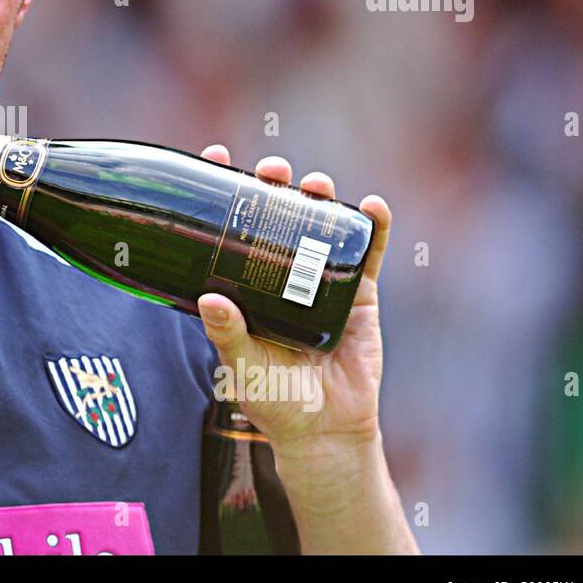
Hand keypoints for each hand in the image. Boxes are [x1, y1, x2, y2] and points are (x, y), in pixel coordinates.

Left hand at [196, 146, 391, 453]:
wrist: (323, 428)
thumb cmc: (274, 398)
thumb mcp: (241, 363)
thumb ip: (226, 332)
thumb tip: (208, 297)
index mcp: (245, 280)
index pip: (230, 224)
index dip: (225, 188)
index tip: (215, 154)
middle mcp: (281, 271)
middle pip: (277, 214)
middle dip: (275, 184)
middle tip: (272, 171)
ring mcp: (321, 277)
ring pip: (321, 224)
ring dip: (320, 196)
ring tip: (316, 185)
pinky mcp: (359, 293)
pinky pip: (369, 254)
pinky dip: (374, 227)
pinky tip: (372, 205)